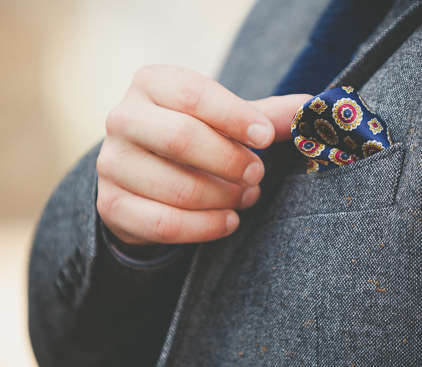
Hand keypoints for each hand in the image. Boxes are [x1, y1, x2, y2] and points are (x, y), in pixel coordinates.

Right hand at [97, 65, 310, 244]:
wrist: (141, 175)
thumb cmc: (188, 138)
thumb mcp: (221, 119)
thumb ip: (262, 115)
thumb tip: (311, 108)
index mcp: (151, 83)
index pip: (195, 94)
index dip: (236, 117)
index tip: (266, 138)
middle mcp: (123, 118)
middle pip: (182, 140)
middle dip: (231, 162)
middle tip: (257, 173)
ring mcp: (111, 164)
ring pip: (178, 189)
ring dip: (223, 198)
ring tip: (244, 197)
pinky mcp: (110, 205)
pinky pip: (164, 224)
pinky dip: (205, 228)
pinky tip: (228, 221)